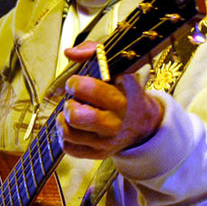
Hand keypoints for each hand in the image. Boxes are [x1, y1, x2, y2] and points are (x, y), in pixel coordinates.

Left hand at [57, 41, 163, 159]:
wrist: (142, 123)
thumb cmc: (125, 91)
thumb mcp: (118, 67)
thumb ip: (94, 51)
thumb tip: (70, 53)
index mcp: (123, 96)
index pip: (91, 88)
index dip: (76, 83)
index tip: (77, 82)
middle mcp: (117, 121)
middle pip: (76, 116)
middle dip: (69, 104)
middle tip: (74, 100)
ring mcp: (107, 140)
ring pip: (69, 132)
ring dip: (64, 119)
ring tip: (72, 112)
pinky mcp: (98, 153)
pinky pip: (69, 148)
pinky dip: (64, 136)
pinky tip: (73, 126)